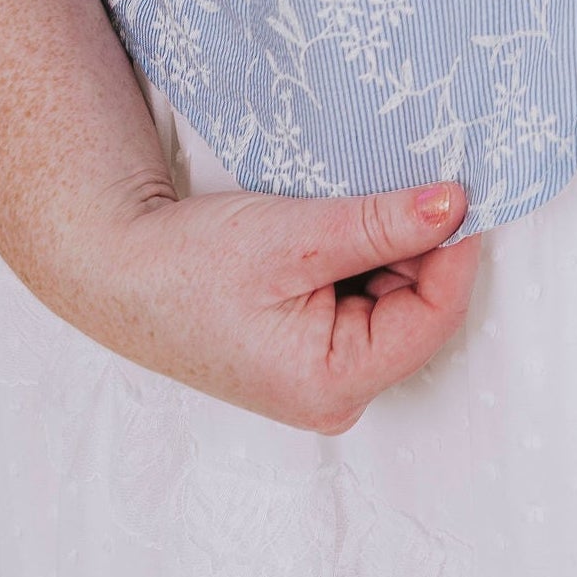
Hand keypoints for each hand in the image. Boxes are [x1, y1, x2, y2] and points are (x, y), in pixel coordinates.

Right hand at [43, 176, 482, 430]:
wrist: (115, 268)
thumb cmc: (188, 263)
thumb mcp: (295, 237)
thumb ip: (382, 224)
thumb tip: (457, 204)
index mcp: (334, 384)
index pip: (435, 315)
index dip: (456, 247)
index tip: (461, 185)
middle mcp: (336, 394)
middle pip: (419, 309)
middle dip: (419, 245)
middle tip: (402, 182)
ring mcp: (323, 376)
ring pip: (395, 299)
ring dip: (389, 247)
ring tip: (348, 206)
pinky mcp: (311, 351)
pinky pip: (365, 299)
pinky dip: (363, 257)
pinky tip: (334, 228)